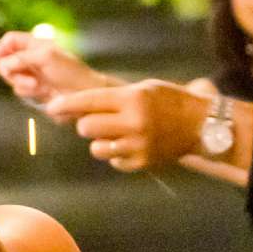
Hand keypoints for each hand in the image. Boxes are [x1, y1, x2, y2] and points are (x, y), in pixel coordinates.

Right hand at [0, 31, 111, 104]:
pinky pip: (19, 90)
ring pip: (11, 78)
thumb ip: (20, 57)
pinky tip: (42, 92)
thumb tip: (1, 63)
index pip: (10, 40)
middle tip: (25, 76)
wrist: (84, 95)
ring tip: (38, 86)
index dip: (0, 48)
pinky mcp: (34, 90)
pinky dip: (28, 92)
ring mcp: (32, 74)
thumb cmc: (69, 71)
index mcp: (35, 43)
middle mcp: (30, 57)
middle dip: (11, 70)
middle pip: (5, 60)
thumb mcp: (45, 56)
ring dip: (22, 83)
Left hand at [46, 80, 209, 171]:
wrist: (200, 124)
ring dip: (100, 141)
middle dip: (86, 123)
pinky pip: (113, 161)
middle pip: (86, 127)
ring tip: (115, 134)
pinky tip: (129, 145)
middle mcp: (134, 123)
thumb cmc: (167, 100)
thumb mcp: (141, 88)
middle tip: (96, 120)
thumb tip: (73, 107)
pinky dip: (116, 154)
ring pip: (96, 148)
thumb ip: (110, 97)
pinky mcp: (142, 163)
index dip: (65, 104)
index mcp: (132, 99)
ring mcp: (138, 146)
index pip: (87, 101)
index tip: (52, 107)